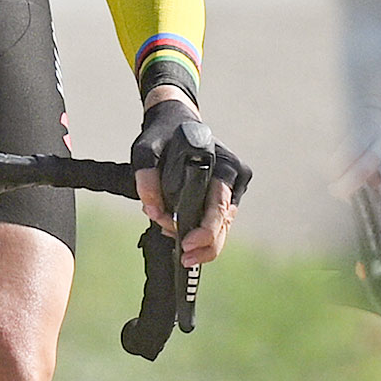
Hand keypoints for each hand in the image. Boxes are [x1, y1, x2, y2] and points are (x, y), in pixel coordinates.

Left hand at [131, 96, 248, 266]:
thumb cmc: (162, 136)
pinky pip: (219, 220)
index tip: (186, 243)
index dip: (205, 230)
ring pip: (224, 225)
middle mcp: (234, 175)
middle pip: (226, 222)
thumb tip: (154, 210)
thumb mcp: (145, 150)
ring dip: (203, 241)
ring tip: (182, 250)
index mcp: (223, 163)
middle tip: (186, 258)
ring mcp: (234, 186)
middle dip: (207, 245)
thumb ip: (146, 178)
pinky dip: (203, 231)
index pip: (218, 206)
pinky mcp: (227, 194)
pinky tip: (186, 236)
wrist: (175, 122)